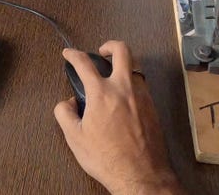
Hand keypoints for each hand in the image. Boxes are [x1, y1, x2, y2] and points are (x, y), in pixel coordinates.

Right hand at [54, 41, 182, 194]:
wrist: (141, 174)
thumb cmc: (107, 158)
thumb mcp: (75, 138)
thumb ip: (64, 114)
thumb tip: (68, 103)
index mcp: (102, 93)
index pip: (84, 63)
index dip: (73, 55)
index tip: (69, 53)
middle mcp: (124, 88)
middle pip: (122, 50)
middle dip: (110, 45)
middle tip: (101, 52)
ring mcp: (142, 96)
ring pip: (136, 67)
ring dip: (124, 65)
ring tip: (113, 76)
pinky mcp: (153, 107)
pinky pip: (142, 85)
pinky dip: (132, 83)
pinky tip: (125, 98)